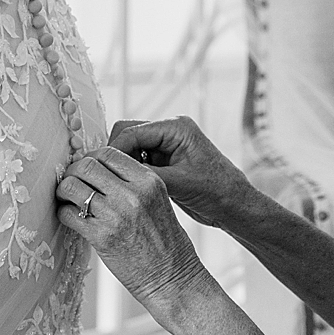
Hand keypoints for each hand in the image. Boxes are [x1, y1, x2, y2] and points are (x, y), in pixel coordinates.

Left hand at [55, 146, 206, 314]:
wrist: (172, 278)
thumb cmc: (165, 242)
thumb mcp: (158, 201)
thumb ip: (132, 182)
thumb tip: (97, 169)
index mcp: (148, 181)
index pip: (108, 152)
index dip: (92, 158)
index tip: (87, 169)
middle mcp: (132, 194)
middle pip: (87, 165)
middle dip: (74, 171)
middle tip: (72, 182)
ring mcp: (115, 215)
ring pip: (72, 186)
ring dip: (64, 191)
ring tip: (68, 199)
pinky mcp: (101, 237)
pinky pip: (68, 214)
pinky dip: (63, 213)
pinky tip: (71, 218)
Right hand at [107, 116, 251, 230]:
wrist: (236, 206)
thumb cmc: (218, 192)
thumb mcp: (180, 184)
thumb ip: (148, 176)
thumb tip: (117, 175)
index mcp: (176, 128)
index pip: (132, 132)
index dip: (113, 151)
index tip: (98, 168)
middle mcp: (170, 132)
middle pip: (128, 135)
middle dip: (114, 156)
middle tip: (102, 178)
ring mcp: (167, 146)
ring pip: (131, 149)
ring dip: (121, 165)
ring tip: (111, 185)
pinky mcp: (165, 161)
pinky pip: (139, 161)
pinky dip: (130, 173)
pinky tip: (125, 188)